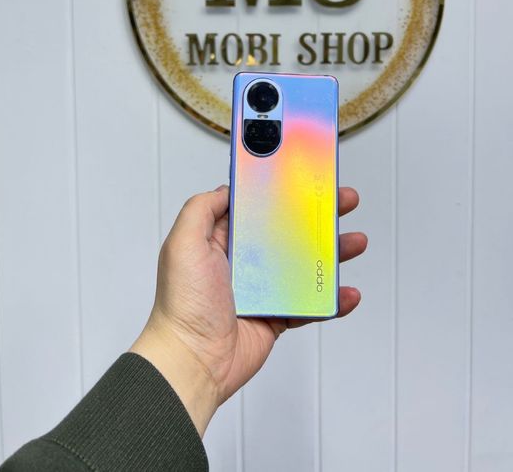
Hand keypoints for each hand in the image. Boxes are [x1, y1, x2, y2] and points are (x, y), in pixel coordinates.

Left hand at [129, 185, 366, 435]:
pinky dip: (332, 299)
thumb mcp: (183, 242)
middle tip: (341, 201)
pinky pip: (310, 304)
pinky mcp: (276, 316)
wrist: (192, 361)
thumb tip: (226, 188)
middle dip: (317, 214)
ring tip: (354, 240)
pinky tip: (347, 292)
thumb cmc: (182, 305)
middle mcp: (244, 261)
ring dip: (333, 252)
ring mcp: (262, 289)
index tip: (305, 176)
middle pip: (289, 230)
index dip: (281, 189)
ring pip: (306, 264)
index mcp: (222, 239)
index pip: (258, 205)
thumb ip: (202, 208)